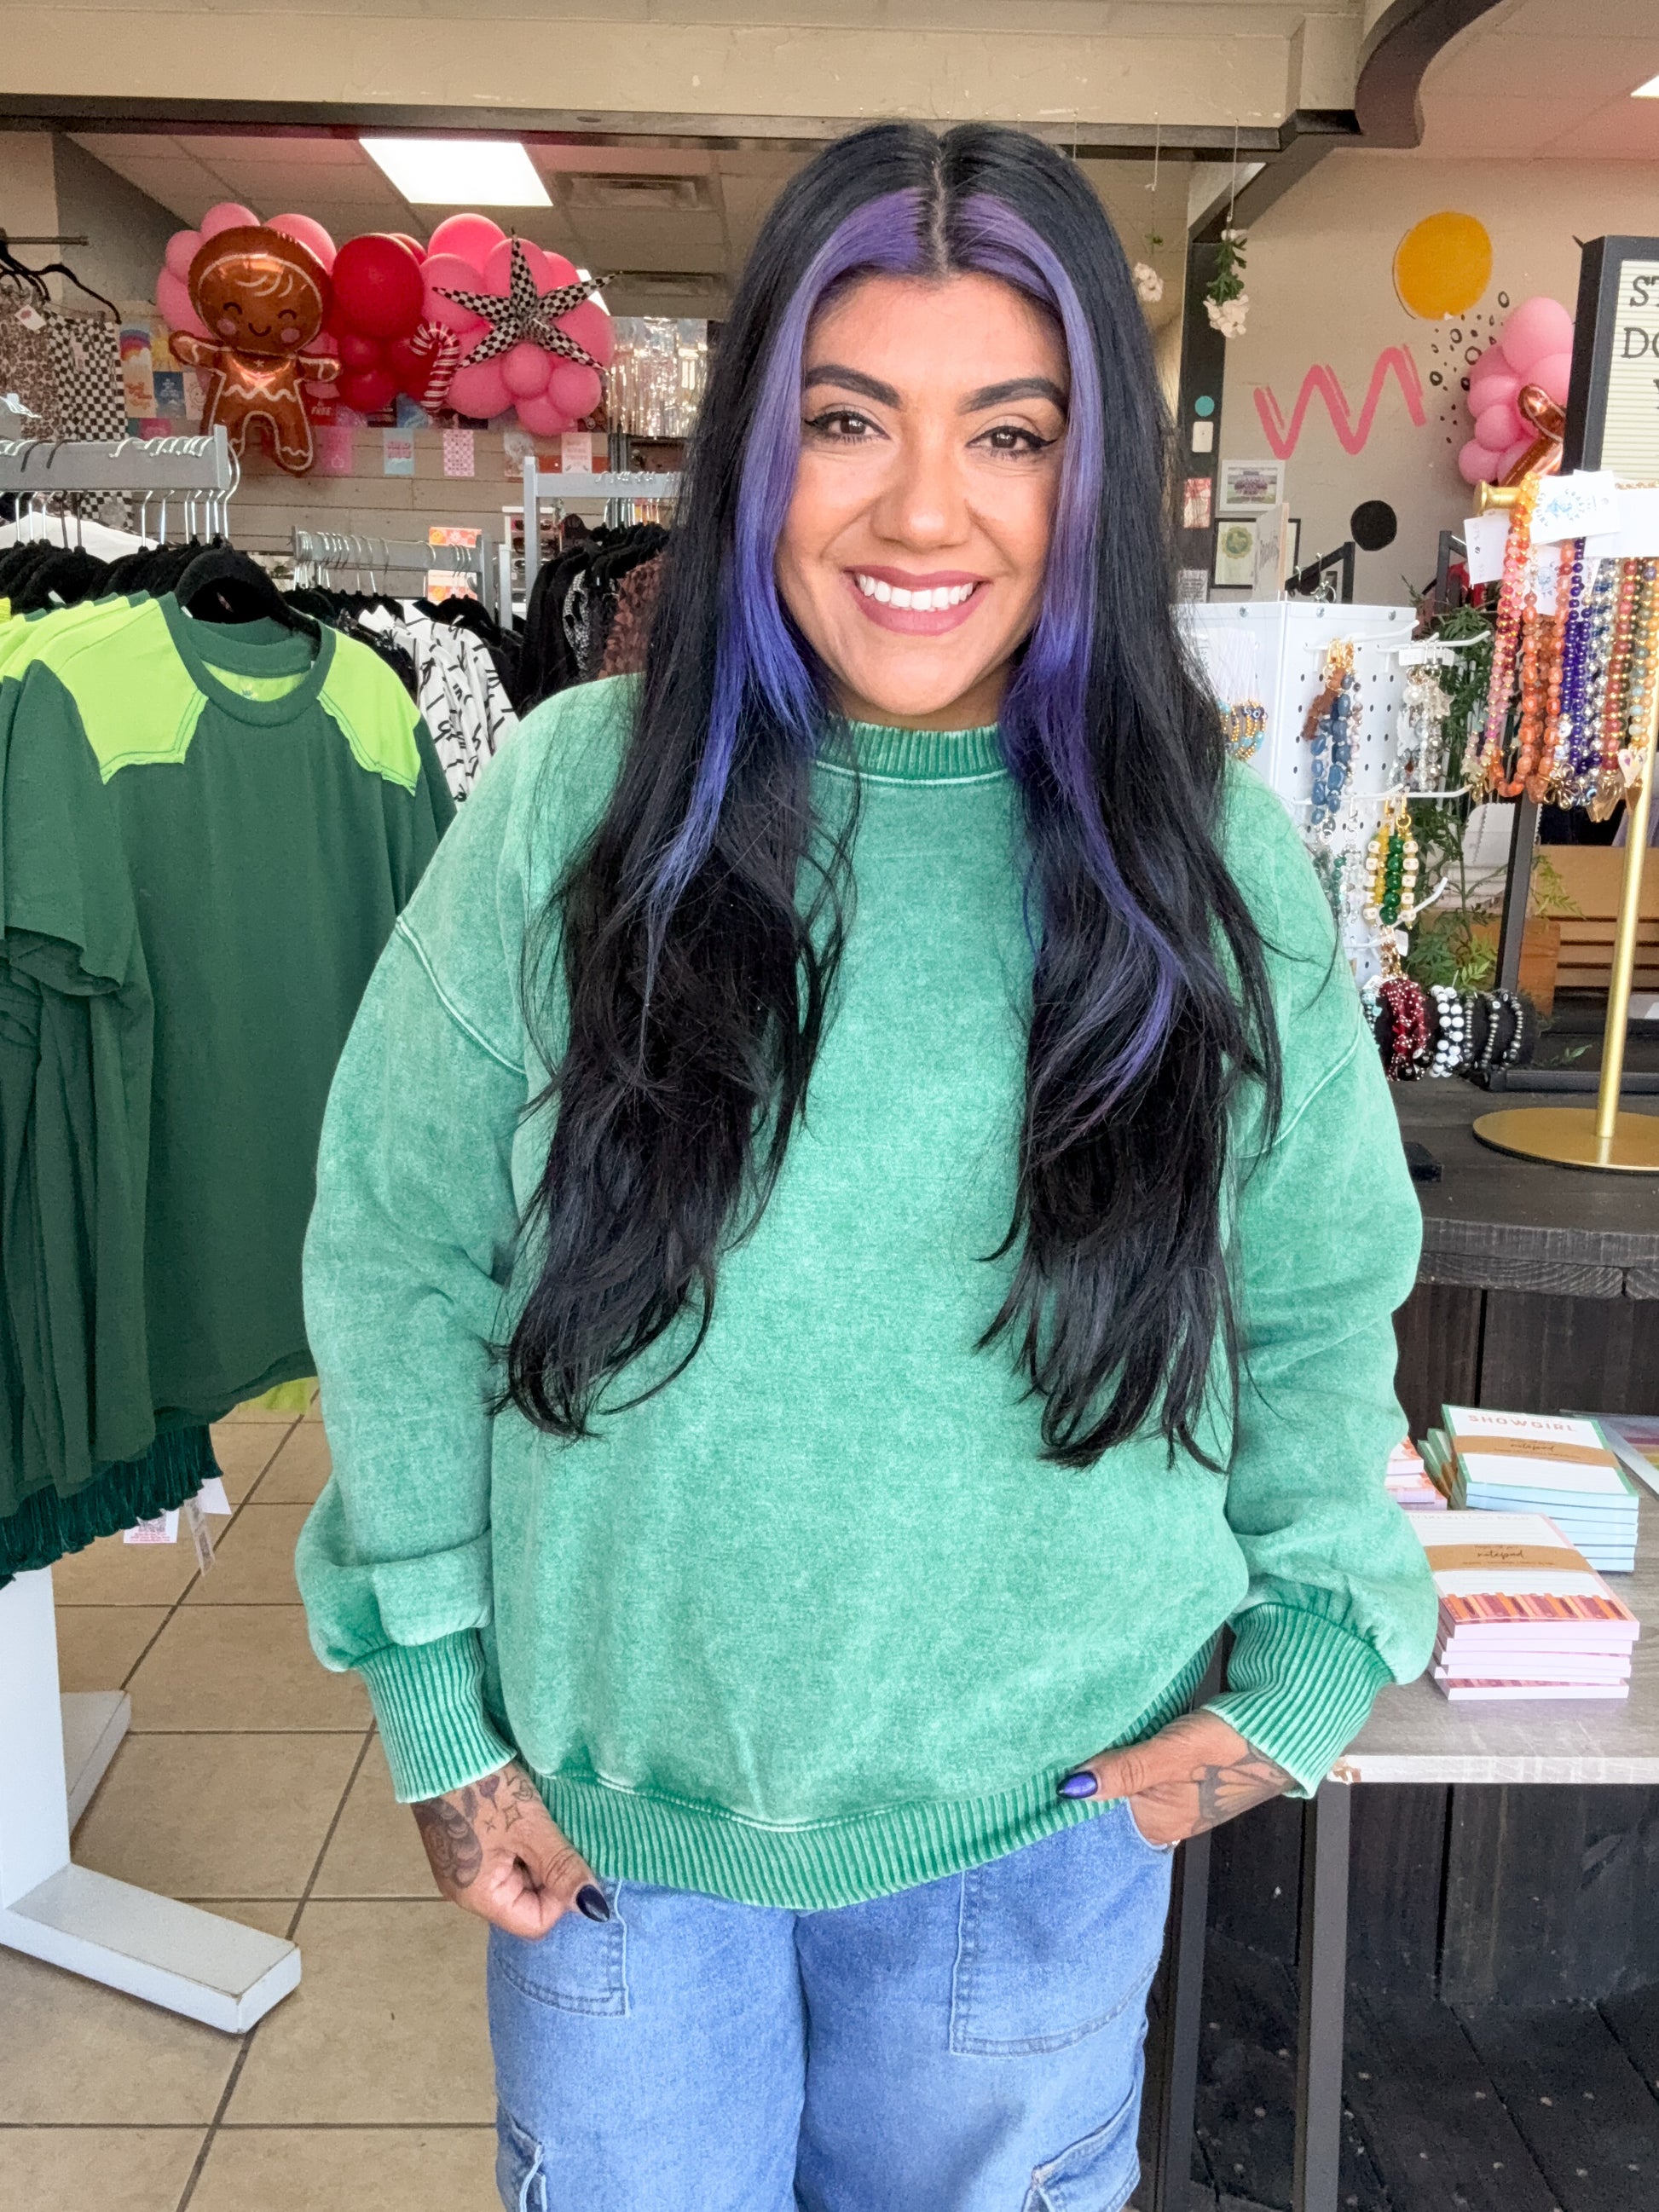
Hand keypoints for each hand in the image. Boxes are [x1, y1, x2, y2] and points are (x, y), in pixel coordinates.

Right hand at [411, 1762, 608, 1935]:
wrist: (441, 1748)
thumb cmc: (485, 1789)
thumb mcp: (531, 1827)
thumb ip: (562, 1868)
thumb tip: (593, 1907)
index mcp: (479, 1897)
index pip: (534, 1923)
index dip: (560, 1897)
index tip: (569, 1858)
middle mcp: (465, 1892)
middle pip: (524, 1901)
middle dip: (548, 1872)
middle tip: (555, 1834)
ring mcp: (462, 1869)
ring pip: (515, 1878)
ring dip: (535, 1855)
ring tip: (537, 1821)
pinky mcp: (462, 1846)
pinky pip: (501, 1859)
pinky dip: (518, 1843)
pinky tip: (521, 1815)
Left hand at [1060, 1710, 1292, 1848]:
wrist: (1281, 1729)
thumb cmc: (1232, 1747)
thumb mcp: (1171, 1756)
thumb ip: (1124, 1771)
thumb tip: (1072, 1787)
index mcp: (1158, 1825)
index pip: (1098, 1823)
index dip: (1073, 1801)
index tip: (1041, 1780)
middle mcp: (1163, 1817)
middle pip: (1108, 1802)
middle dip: (1085, 1780)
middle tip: (1051, 1754)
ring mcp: (1172, 1794)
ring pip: (1122, 1781)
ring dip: (1103, 1764)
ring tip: (1071, 1742)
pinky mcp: (1180, 1771)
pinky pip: (1140, 1767)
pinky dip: (1124, 1753)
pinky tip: (1109, 1737)